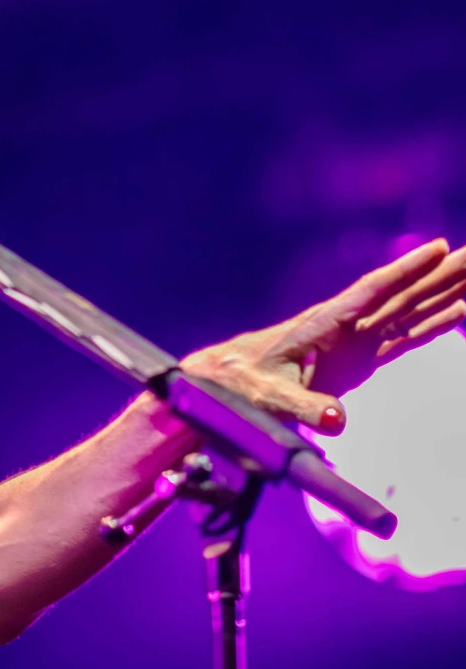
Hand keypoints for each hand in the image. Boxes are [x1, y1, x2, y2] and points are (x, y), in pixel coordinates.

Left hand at [180, 239, 464, 434]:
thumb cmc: (241, 387)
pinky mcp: (361, 358)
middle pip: (401, 294)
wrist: (225, 385)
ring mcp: (356, 340)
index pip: (372, 291)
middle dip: (438, 274)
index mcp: (323, 324)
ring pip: (409, 310)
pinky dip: (434, 323)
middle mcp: (346, 326)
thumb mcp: (269, 397)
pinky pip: (406, 335)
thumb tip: (337, 420)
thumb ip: (303, 406)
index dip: (405, 271)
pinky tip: (458, 310)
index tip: (438, 248)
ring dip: (443, 292)